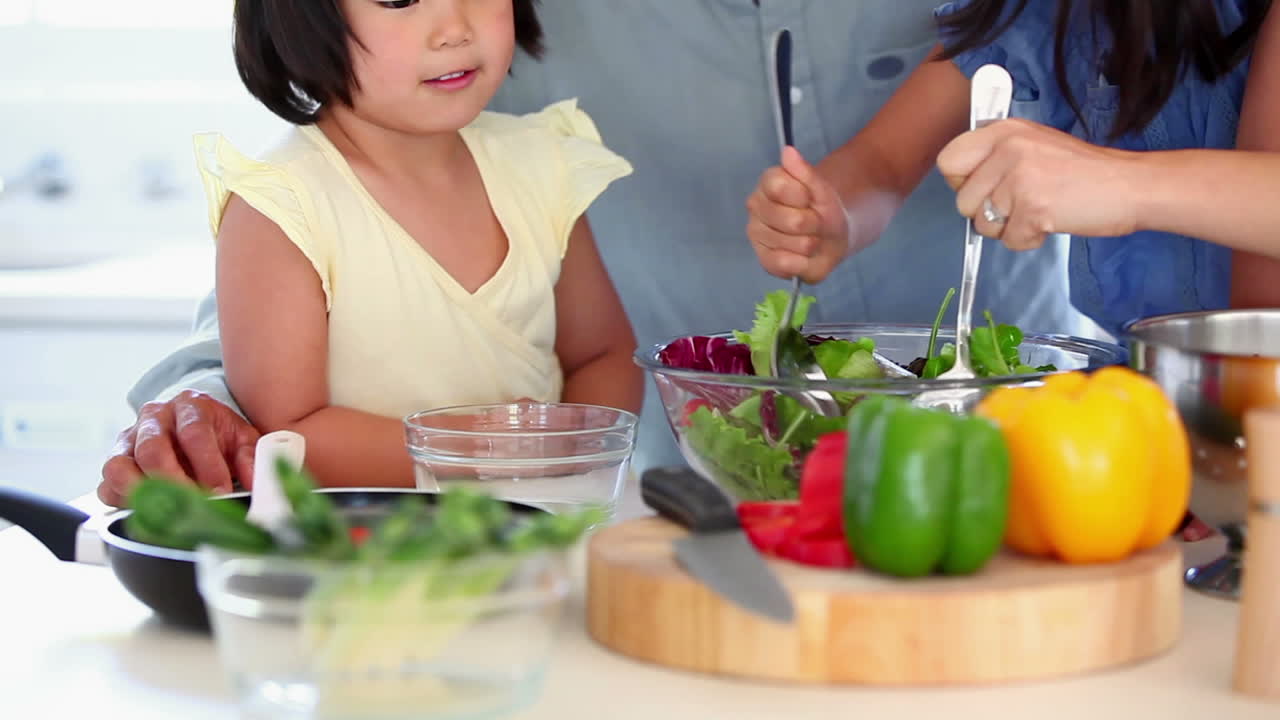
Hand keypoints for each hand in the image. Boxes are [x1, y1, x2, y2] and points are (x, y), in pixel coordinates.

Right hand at [98, 390, 259, 506]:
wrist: (193, 426)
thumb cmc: (218, 435)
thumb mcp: (241, 439)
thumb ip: (252, 458)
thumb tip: (257, 484)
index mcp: (189, 407)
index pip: (194, 433)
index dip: (208, 465)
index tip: (221, 491)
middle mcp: (154, 419)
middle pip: (152, 449)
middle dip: (173, 482)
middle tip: (192, 505)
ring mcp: (129, 441)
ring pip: (119, 466)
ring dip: (141, 493)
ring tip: (164, 511)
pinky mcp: (115, 464)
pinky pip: (106, 486)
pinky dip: (122, 502)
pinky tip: (146, 511)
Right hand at [746, 146, 854, 283]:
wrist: (830, 235)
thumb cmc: (823, 209)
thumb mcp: (822, 190)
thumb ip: (806, 173)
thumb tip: (788, 151)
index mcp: (767, 183)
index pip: (779, 187)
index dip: (804, 196)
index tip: (811, 199)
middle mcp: (755, 207)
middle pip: (792, 220)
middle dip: (814, 223)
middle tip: (815, 222)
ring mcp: (757, 234)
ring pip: (791, 243)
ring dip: (811, 243)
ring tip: (811, 239)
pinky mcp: (763, 259)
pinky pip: (784, 263)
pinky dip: (802, 261)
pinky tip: (803, 255)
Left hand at [937, 118, 1142, 248]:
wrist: (1129, 185)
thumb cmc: (1081, 170)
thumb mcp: (1033, 143)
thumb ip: (996, 156)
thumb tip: (962, 181)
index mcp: (1003, 131)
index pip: (948, 161)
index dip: (962, 182)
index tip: (985, 188)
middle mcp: (1007, 150)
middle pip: (962, 201)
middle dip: (986, 213)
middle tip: (1018, 204)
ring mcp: (1020, 180)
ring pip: (983, 225)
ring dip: (1009, 227)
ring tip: (1038, 211)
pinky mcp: (1033, 209)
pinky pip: (1009, 241)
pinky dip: (1028, 239)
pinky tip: (1050, 222)